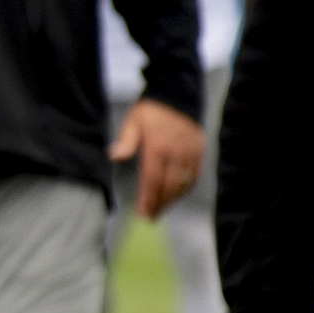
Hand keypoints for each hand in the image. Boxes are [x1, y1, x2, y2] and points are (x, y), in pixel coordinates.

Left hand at [111, 97, 205, 218]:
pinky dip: (186, 188)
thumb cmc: (151, 110)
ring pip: (183, 184)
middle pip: (169, 187)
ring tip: (162, 209)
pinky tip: (177, 194)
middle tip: (151, 218)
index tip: (143, 214)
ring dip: (172, 199)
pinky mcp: (199, 151)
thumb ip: (126, 140)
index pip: (152, 180)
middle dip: (160, 205)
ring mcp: (190, 153)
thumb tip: (114, 155)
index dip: (148, 199)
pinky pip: (194, 175)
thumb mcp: (133, 121)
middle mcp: (176, 153)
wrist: (177, 94)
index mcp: (158, 147)